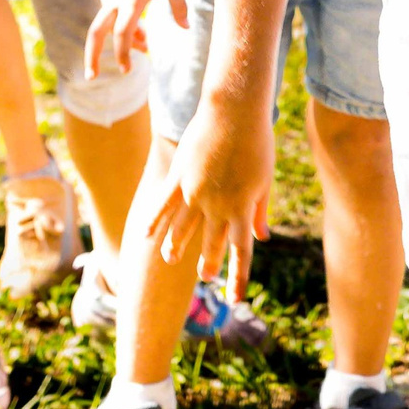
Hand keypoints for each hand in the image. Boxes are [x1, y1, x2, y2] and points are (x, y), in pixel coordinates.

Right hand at [87, 0, 185, 77]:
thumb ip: (180, 7)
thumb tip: (185, 29)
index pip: (122, 32)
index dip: (122, 52)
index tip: (126, 70)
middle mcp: (115, 0)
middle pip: (96, 33)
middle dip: (92, 57)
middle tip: (91, 78)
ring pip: (107, 27)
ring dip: (123, 40)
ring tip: (144, 44)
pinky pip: (111, 17)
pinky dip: (123, 28)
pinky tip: (140, 30)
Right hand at [146, 95, 274, 297]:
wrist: (235, 110)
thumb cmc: (256, 142)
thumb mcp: (264, 179)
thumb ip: (260, 211)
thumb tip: (262, 237)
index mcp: (243, 208)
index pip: (241, 251)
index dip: (238, 277)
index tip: (235, 299)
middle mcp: (218, 206)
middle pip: (211, 245)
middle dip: (209, 265)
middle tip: (205, 278)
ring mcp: (195, 193)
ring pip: (181, 230)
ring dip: (175, 248)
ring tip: (170, 261)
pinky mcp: (179, 177)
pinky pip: (162, 205)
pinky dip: (153, 222)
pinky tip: (144, 236)